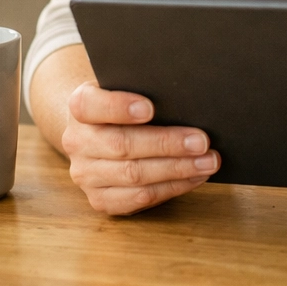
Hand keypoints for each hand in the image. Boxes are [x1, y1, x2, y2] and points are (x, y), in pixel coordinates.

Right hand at [62, 81, 219, 214]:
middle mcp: (77, 141)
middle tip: (202, 141)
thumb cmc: (125, 101)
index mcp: (80, 106)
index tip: (150, 108)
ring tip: (208, 161)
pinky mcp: (100, 199)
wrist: (99, 128)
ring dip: (177, 169)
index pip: (90, 105)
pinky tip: (195, 177)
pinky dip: (171, 188)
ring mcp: (86, 174)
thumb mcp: (128, 86)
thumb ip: (147, 88)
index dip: (119, 107)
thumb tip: (187, 96)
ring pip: (133, 175)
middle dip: (167, 144)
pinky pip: (138, 198)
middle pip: (122, 145)